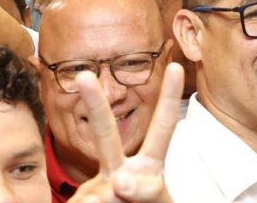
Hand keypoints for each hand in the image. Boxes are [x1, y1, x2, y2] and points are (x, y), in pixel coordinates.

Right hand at [67, 63, 182, 202]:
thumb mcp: (157, 198)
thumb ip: (147, 190)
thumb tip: (117, 184)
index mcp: (149, 164)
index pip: (163, 127)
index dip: (170, 97)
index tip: (177, 67)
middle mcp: (119, 169)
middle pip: (106, 134)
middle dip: (96, 104)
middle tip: (84, 76)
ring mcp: (96, 186)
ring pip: (97, 189)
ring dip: (111, 201)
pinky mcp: (78, 202)